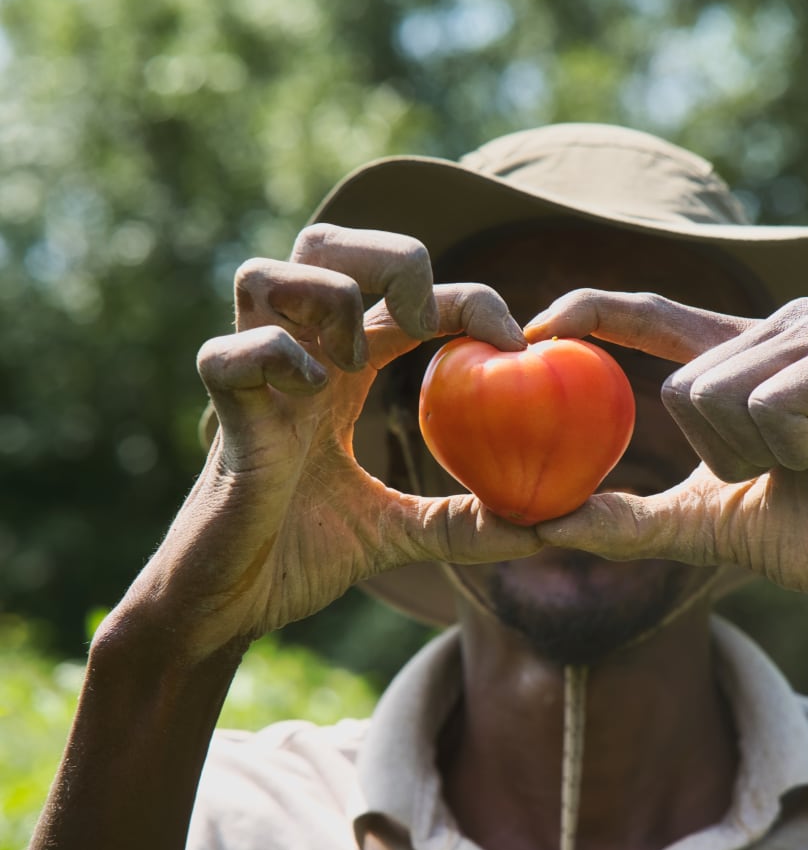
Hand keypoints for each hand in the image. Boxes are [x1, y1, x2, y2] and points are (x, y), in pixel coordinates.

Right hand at [105, 225, 540, 662]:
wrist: (230, 605)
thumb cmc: (303, 555)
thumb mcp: (400, 534)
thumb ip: (463, 524)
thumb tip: (544, 532)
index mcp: (342, 373)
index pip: (404, 297)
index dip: (464, 298)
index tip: (516, 342)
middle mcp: (298, 360)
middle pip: (326, 244)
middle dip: (387, 257)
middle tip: (423, 321)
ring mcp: (255, 383)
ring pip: (263, 274)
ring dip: (325, 297)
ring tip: (356, 361)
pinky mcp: (220, 418)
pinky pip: (228, 354)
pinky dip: (275, 358)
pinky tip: (313, 395)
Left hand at [525, 291, 807, 600]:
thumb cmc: (799, 531)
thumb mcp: (699, 521)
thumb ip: (628, 518)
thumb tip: (545, 525)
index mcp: (740, 352)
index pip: (652, 315)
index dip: (593, 313)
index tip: (531, 328)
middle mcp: (780, 324)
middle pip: (684, 386)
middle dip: (721, 453)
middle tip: (780, 467)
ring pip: (721, 393)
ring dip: (758, 453)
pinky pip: (771, 403)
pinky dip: (794, 448)